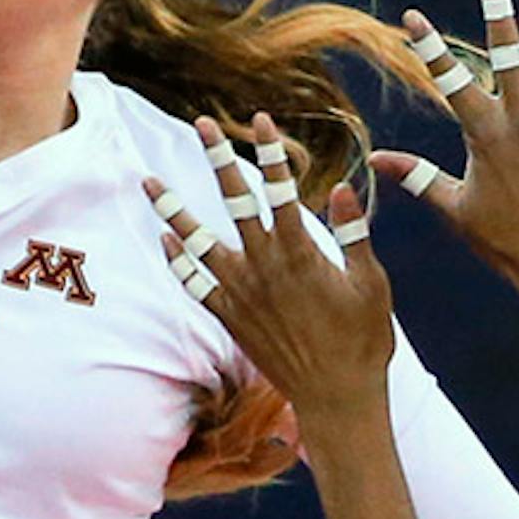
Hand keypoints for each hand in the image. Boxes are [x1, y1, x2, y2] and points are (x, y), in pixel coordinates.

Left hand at [144, 113, 395, 437]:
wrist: (335, 398)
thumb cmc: (363, 341)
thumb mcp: (370, 283)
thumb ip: (353, 234)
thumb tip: (342, 187)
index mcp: (301, 252)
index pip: (281, 189)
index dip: (270, 152)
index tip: (259, 119)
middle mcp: (264, 267)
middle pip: (234, 201)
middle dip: (217, 159)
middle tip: (200, 124)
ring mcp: (241, 292)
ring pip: (197, 241)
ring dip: (172, 210)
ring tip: (148, 181)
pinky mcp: (230, 317)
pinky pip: (194, 284)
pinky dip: (178, 260)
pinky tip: (166, 240)